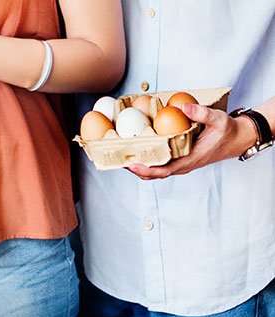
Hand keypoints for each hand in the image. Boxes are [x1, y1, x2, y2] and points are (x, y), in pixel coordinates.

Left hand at [128, 103, 257, 179]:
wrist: (238, 139)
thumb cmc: (228, 131)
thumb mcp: (219, 119)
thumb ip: (202, 113)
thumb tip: (183, 106)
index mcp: (189, 160)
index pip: (163, 170)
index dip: (146, 170)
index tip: (132, 165)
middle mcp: (182, 165)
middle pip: (153, 173)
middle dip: (134, 168)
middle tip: (116, 159)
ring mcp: (180, 163)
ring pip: (155, 169)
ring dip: (138, 164)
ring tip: (119, 156)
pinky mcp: (179, 158)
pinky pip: (159, 162)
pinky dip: (146, 158)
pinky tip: (135, 149)